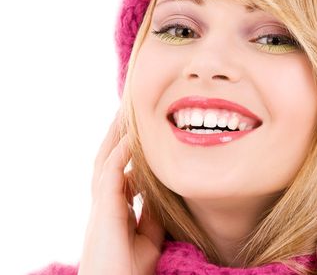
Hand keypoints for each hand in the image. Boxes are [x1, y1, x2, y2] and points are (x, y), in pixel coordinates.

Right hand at [78, 108, 164, 274]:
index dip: (129, 153)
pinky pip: (109, 175)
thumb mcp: (149, 238)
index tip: (142, 136)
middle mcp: (104, 204)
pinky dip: (120, 154)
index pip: (119, 173)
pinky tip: (131, 138)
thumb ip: (152, 214)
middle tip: (128, 112)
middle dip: (116, 136)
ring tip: (126, 112)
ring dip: (115, 136)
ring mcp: (101, 207)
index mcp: (113, 211)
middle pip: (108, 161)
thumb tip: (161, 192)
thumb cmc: (128, 270)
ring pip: (104, 161)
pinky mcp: (103, 212)